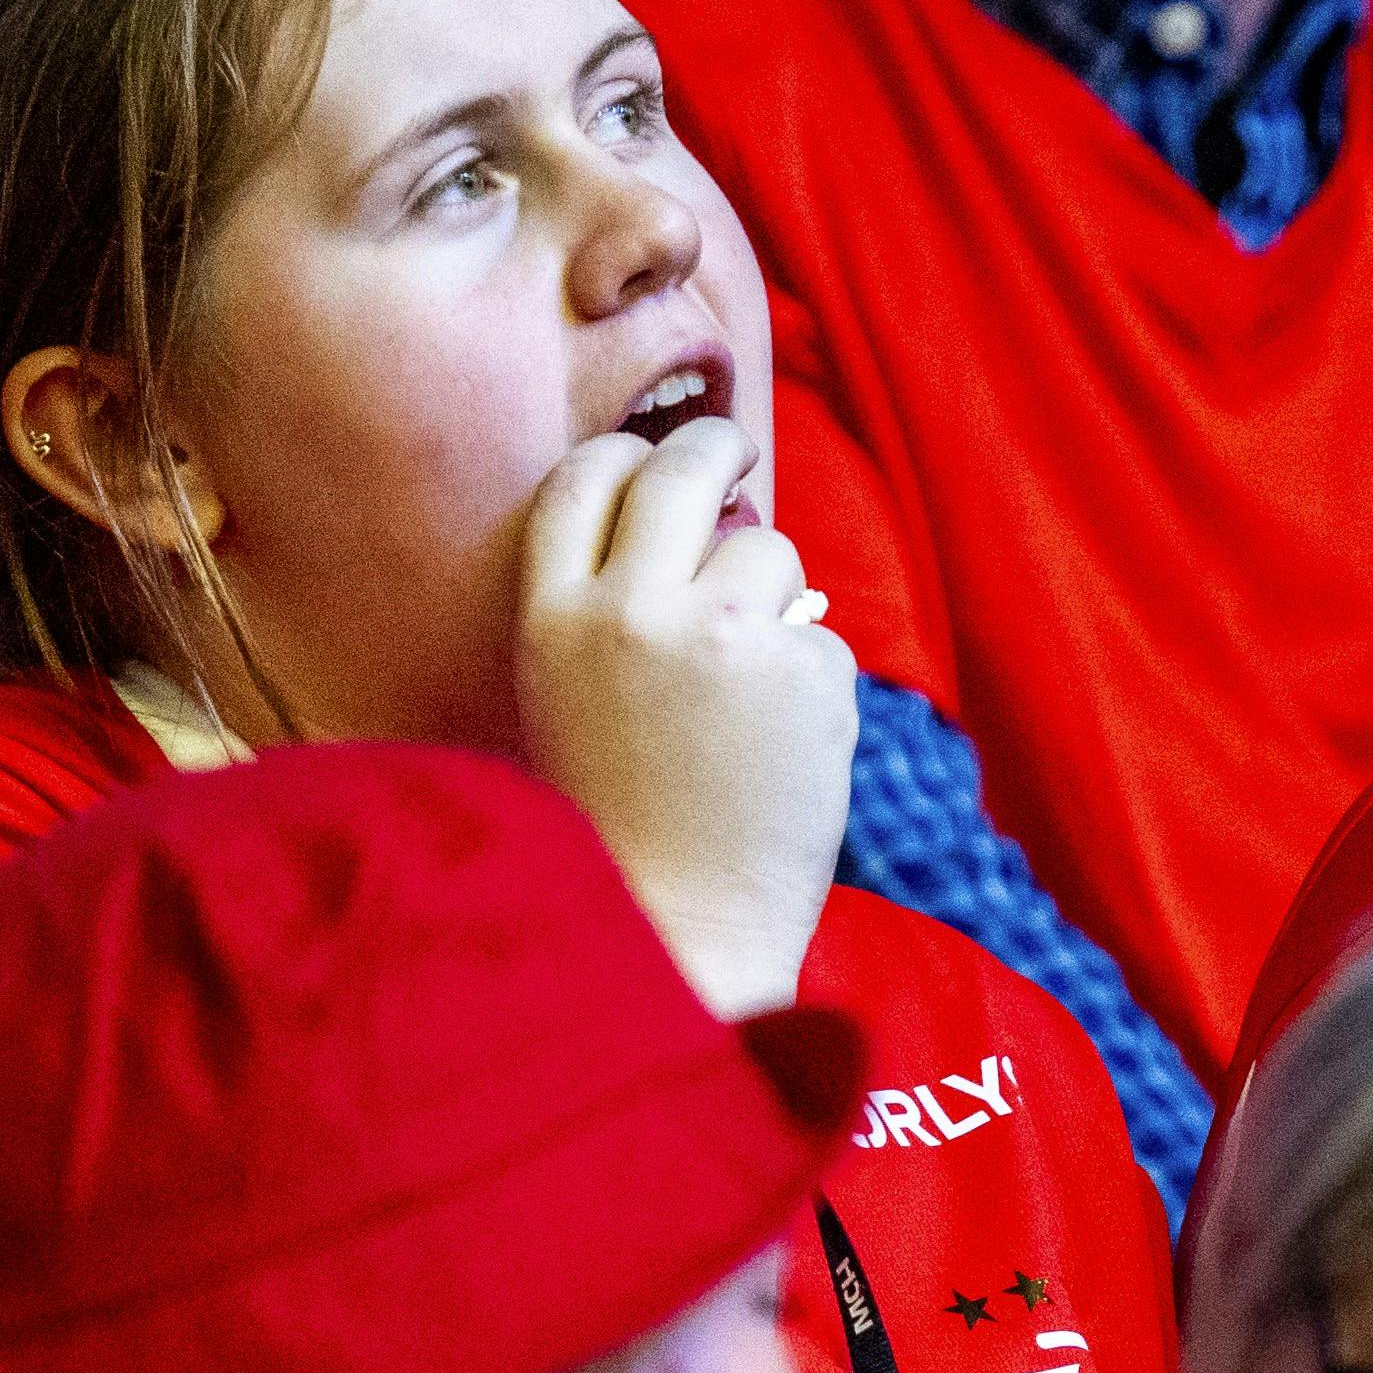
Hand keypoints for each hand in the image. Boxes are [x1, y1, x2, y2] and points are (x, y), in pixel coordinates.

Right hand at [512, 414, 852, 1018]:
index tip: (657, 453)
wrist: (677, 929)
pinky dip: (813, 681)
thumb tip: (712, 522)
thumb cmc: (622, 831)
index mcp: (552, 619)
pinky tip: (781, 750)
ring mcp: (721, 636)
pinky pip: (820, 636)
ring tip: (747, 688)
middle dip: (714, 443)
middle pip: (682, 471)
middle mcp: (631, 611)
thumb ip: (614, 611)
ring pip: (770, 548)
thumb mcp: (571, 702)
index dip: (627, 455)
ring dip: (773, 592)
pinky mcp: (803, 673)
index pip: (584, 480)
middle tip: (735, 443)